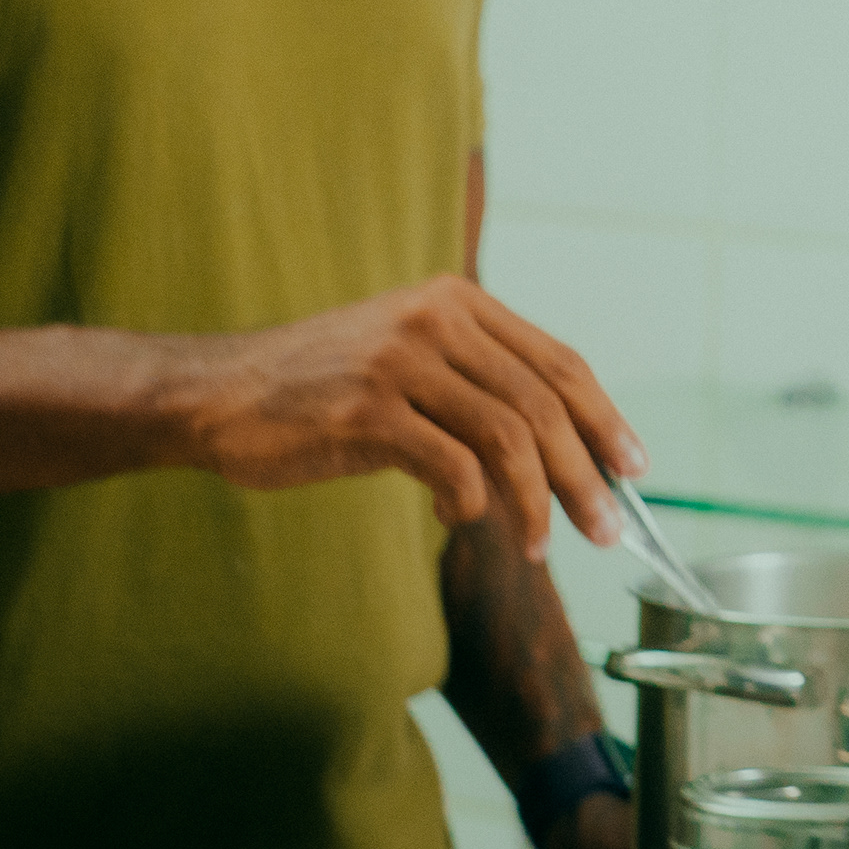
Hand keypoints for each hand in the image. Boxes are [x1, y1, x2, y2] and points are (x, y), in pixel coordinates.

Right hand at [157, 275, 639, 558]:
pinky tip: (460, 518)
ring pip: (508, 436)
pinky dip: (471, 501)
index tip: (632, 467)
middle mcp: (435, 320)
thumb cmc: (320, 390)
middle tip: (605, 527)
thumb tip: (562, 449)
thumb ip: (475, 386)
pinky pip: (451, 464)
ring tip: (538, 545)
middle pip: (543, 403)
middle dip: (585, 471)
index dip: (604, 418)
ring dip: (535, 500)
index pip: (559, 363)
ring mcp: (400, 362)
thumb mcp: (409, 362)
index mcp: (457, 303)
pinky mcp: (365, 410)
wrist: (216, 396)